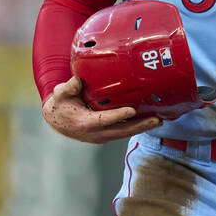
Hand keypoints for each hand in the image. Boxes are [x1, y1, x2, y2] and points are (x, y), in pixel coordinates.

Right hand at [41, 76, 160, 143]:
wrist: (57, 120)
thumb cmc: (60, 105)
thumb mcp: (60, 94)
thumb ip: (68, 88)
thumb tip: (77, 80)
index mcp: (84, 123)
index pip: (103, 120)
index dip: (118, 115)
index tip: (132, 110)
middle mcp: (95, 133)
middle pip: (121, 130)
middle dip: (140, 126)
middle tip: (156, 120)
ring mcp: (102, 135)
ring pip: (125, 132)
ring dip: (142, 128)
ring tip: (158, 121)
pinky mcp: (107, 134)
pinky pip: (123, 131)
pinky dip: (136, 127)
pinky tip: (149, 121)